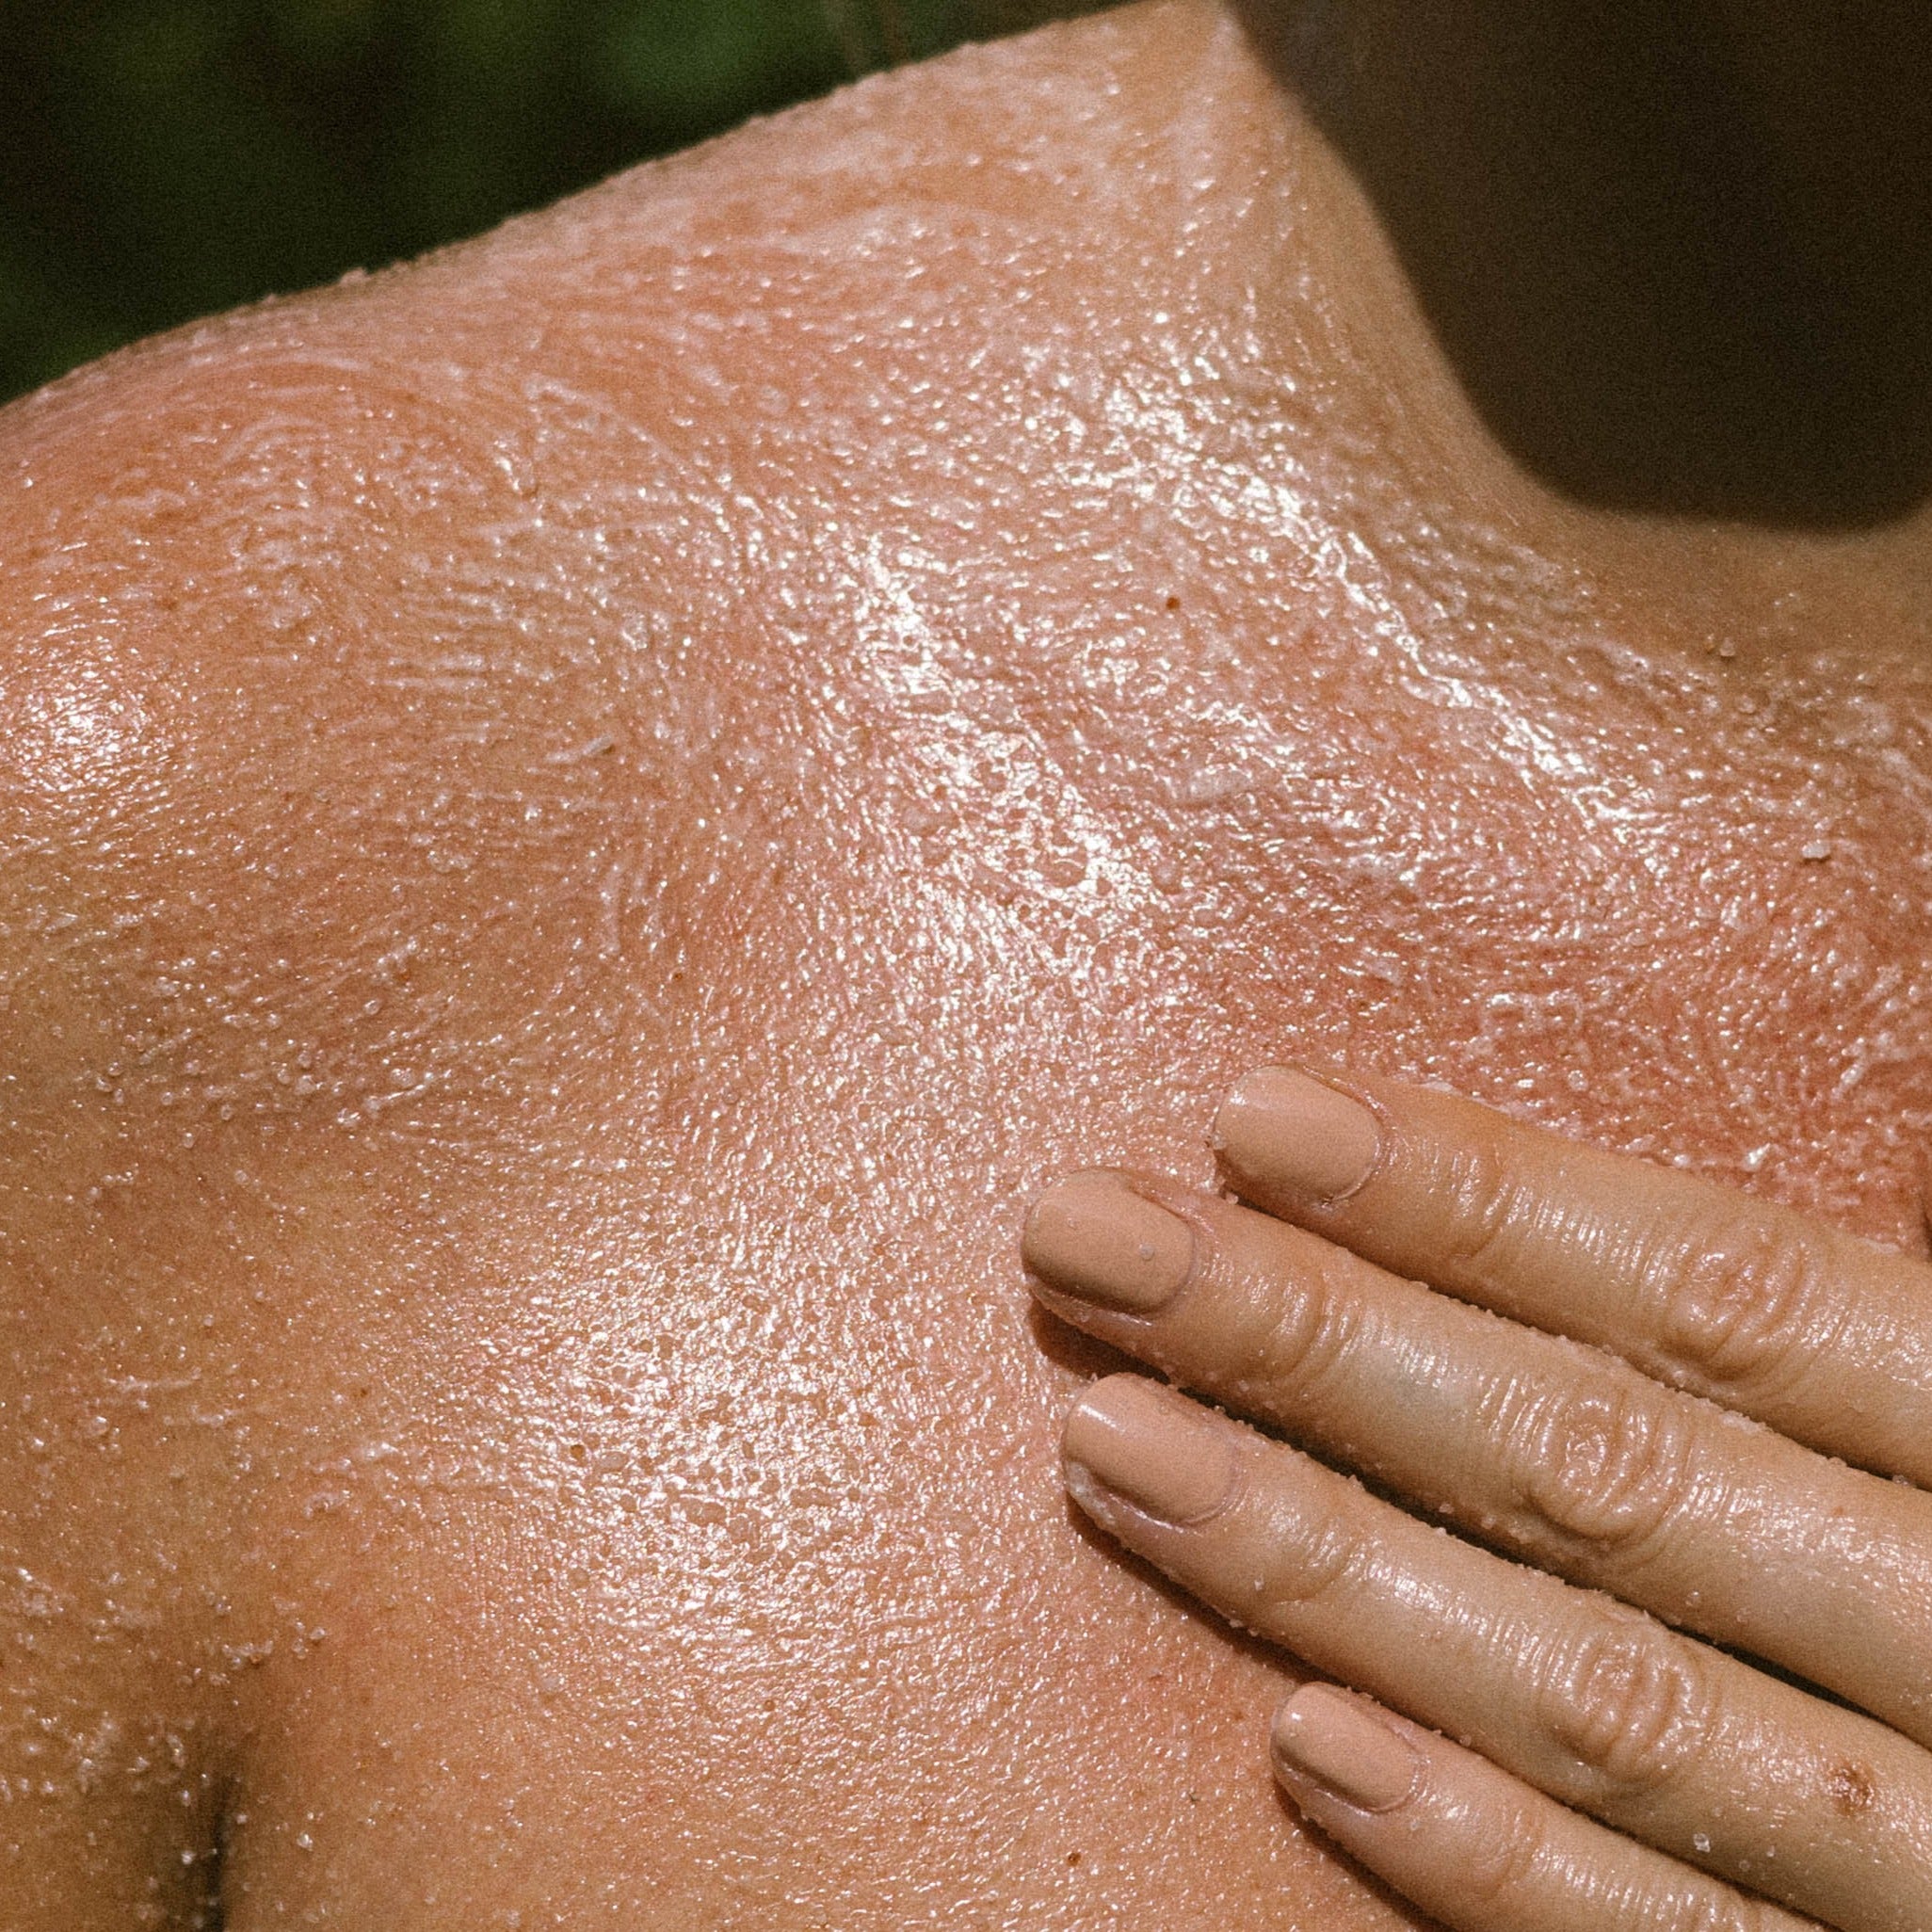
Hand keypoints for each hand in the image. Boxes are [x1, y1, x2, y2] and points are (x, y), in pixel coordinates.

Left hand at [1022, 1066, 1931, 1931]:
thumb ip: (1851, 1321)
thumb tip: (1647, 1210)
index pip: (1722, 1291)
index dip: (1480, 1198)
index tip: (1249, 1118)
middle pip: (1608, 1463)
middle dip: (1321, 1341)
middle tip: (1085, 1238)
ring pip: (1609, 1697)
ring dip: (1330, 1568)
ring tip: (1110, 1443)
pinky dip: (1498, 1868)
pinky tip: (1302, 1747)